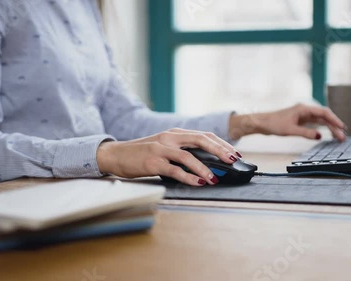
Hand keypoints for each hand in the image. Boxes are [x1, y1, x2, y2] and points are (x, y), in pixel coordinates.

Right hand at [96, 128, 240, 185]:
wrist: (116, 155)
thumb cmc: (142, 153)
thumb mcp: (164, 146)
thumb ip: (182, 150)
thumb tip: (206, 163)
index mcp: (175, 133)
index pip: (204, 135)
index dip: (221, 144)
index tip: (234, 153)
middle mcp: (169, 138)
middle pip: (201, 140)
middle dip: (220, 151)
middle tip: (232, 161)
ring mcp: (161, 149)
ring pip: (189, 157)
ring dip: (205, 168)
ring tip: (215, 178)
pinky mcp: (153, 163)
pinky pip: (175, 170)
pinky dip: (188, 177)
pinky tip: (198, 182)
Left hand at [229, 103, 346, 140]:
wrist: (262, 123)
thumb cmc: (274, 124)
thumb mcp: (290, 130)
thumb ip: (305, 133)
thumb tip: (320, 136)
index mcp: (304, 109)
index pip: (324, 112)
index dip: (335, 119)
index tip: (342, 127)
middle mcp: (305, 110)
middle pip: (324, 117)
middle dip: (335, 126)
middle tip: (343, 137)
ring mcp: (303, 115)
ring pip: (321, 121)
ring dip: (330, 128)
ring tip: (339, 137)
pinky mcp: (301, 120)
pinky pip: (315, 124)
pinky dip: (323, 128)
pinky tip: (328, 134)